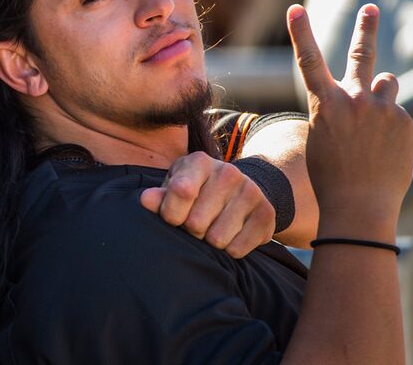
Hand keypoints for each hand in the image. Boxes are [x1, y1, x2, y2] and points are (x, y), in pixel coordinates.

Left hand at [140, 151, 274, 257]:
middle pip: (196, 222)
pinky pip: (238, 249)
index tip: (173, 217)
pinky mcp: (266, 214)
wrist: (240, 191)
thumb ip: (160, 197)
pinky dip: (230, 250)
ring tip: (212, 228)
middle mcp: (227, 172)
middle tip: (196, 223)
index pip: (181, 192)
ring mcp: (250, 192)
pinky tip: (231, 235)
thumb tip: (145, 200)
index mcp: (199, 162)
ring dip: (210, 242)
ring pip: (217, 239)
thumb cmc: (197, 192)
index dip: (171, 214)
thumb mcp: (175, 189)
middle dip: (191, 230)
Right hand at [287, 4, 412, 239]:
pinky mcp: (402, 121)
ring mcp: (381, 109)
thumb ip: (345, 107)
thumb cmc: (331, 175)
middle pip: (362, 54)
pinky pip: (395, 113)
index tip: (294, 8)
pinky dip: (389, 127)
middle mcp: (354, 100)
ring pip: (385, 83)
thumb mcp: (325, 136)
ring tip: (373, 122)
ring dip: (380, 93)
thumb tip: (381, 83)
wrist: (359, 205)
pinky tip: (382, 151)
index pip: (309, 61)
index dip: (301, 33)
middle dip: (365, 28)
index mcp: (325, 105)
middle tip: (369, 8)